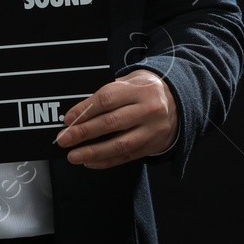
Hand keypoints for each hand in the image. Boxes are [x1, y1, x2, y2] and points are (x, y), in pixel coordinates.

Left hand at [54, 69, 177, 168]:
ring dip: (93, 152)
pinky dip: (106, 161)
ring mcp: (152, 130)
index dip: (84, 110)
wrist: (180, 102)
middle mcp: (148, 109)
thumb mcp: (132, 81)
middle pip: (111, 123)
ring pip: (119, 144)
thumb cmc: (145, 90)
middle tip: (64, 139)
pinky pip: (126, 156)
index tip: (67, 119)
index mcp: (140, 89)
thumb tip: (78, 112)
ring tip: (73, 156)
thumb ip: (109, 92)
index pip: (107, 99)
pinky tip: (90, 162)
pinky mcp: (152, 146)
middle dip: (83, 133)